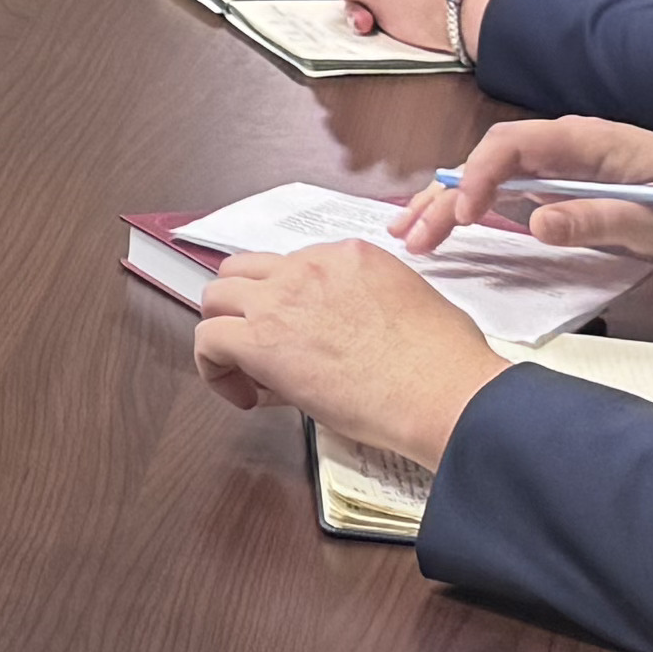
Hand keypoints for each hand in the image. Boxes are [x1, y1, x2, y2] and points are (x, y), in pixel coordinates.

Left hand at [194, 238, 511, 474]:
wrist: (443, 390)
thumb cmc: (445, 363)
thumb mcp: (412, 305)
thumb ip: (368, 306)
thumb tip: (345, 337)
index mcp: (350, 256)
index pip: (292, 267)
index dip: (287, 304)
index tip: (299, 338)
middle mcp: (309, 267)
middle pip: (244, 271)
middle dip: (244, 308)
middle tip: (260, 348)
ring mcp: (281, 298)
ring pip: (216, 298)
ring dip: (224, 331)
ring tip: (247, 372)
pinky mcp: (261, 339)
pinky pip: (207, 341)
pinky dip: (214, 368)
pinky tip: (244, 395)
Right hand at [413, 111, 652, 267]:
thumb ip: (596, 220)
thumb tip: (535, 222)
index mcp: (585, 140)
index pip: (513, 144)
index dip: (479, 176)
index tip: (463, 215)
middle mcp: (563, 142)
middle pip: (487, 158)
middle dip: (444, 194)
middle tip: (411, 235)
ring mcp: (558, 161)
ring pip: (488, 173)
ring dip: (446, 200)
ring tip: (409, 232)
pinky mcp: (558, 181)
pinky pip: (504, 186)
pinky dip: (469, 204)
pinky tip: (443, 223)